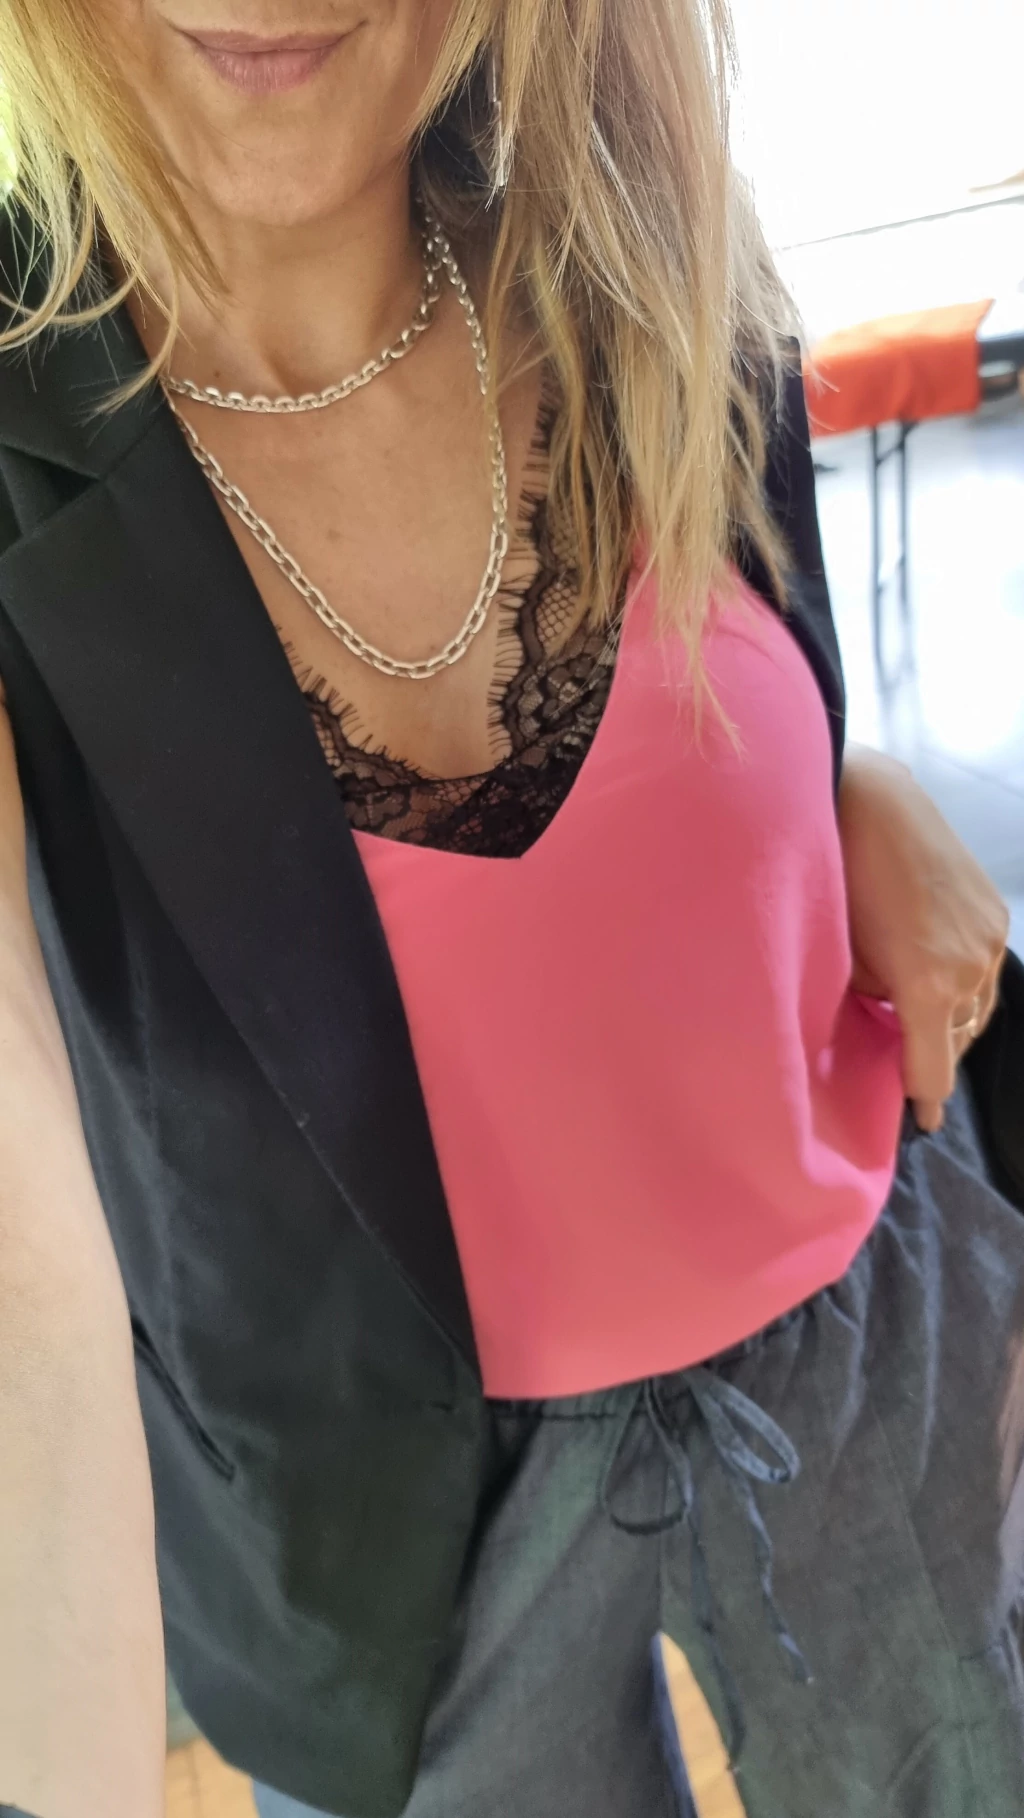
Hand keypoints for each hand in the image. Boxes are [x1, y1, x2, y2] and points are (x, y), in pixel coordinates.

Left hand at [837, 744, 1009, 1131]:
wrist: (875, 803)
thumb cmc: (839, 880)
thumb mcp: (844, 956)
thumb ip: (872, 999)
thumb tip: (885, 1019)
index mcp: (927, 986)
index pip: (933, 1066)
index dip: (924, 1097)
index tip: (921, 1121)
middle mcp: (969, 969)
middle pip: (959, 1039)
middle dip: (933, 1055)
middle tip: (908, 1068)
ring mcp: (989, 940)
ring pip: (977, 1007)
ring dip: (951, 1021)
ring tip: (921, 1026)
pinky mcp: (996, 915)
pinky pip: (985, 972)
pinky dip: (963, 986)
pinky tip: (938, 982)